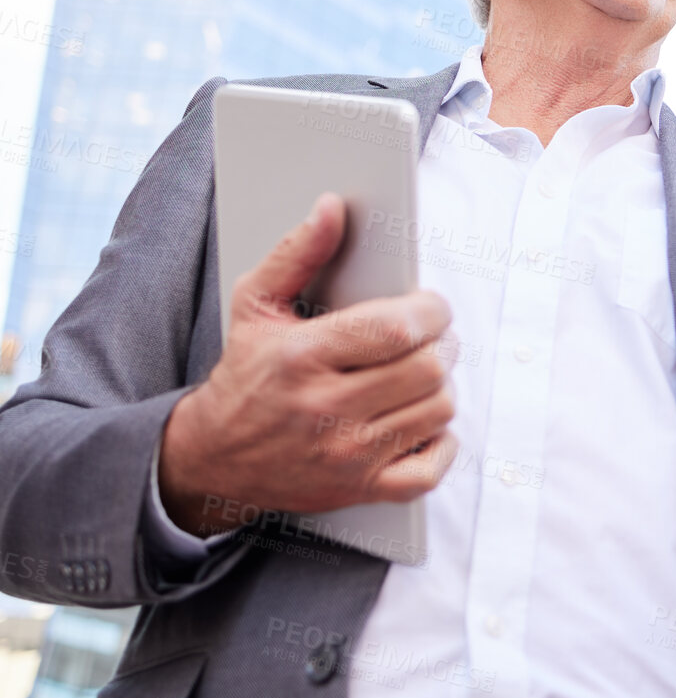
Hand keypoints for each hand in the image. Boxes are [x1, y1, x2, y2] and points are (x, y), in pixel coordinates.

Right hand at [159, 193, 458, 535]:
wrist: (212, 458)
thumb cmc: (245, 375)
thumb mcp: (256, 305)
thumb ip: (297, 253)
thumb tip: (332, 209)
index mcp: (304, 357)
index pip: (400, 328)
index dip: (432, 309)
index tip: (428, 305)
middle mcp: (327, 409)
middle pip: (429, 368)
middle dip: (442, 344)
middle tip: (429, 338)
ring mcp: (346, 454)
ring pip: (438, 411)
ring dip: (440, 388)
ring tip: (418, 374)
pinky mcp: (361, 488)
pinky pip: (431, 469)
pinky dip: (440, 444)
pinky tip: (420, 423)